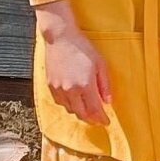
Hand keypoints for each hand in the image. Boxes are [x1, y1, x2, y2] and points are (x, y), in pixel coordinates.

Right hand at [36, 0, 111, 125]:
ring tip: (87, 111)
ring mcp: (59, 89)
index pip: (95, 110)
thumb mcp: (100, 64)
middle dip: (91, 119)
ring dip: (80, 113)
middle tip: (98, 120)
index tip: (106, 122)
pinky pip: (60, 102)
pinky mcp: (50, 85)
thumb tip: (108, 101)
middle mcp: (70, 90)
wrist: (60, 38)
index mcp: (85, 85)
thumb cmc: (82, 48)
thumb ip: (105, 85)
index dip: (101, 119)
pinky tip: (75, 102)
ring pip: (70, 110)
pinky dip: (69, 105)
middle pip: (82, 114)